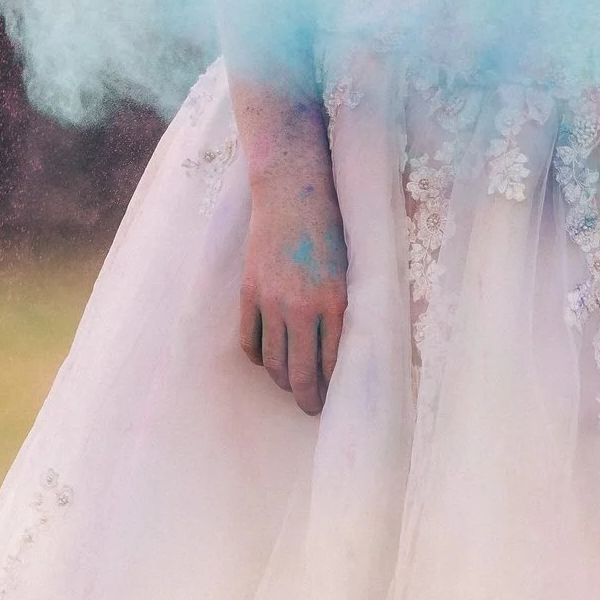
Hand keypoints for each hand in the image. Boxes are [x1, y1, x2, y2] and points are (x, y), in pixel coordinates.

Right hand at [234, 95, 347, 414]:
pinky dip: (256, 356)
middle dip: (306, 398)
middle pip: (299, 372)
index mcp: (335, 303)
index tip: (330, 400)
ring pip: (273, 361)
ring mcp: (271, 302)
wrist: (292, 191)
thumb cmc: (331, 227)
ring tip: (289, 385)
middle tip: (310, 408)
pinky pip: (248, 340)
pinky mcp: (248, 292)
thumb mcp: (351, 268)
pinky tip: (264, 359)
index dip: (329, 389)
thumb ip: (347, 307)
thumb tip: (347, 345)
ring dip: (281, 380)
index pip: (331, 364)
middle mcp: (302, 308)